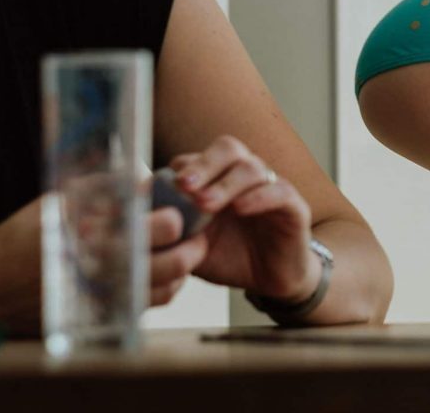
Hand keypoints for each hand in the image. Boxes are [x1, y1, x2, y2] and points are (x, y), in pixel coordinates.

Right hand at [0, 194, 216, 335]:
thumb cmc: (25, 237)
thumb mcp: (58, 201)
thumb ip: (104, 186)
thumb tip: (146, 177)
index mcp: (95, 237)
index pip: (158, 229)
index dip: (175, 217)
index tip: (177, 209)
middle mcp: (104, 272)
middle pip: (170, 262)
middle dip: (190, 246)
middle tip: (195, 234)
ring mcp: (106, 298)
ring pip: (166, 288)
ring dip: (182, 269)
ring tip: (186, 251)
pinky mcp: (104, 317)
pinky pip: (149, 306)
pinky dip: (165, 289)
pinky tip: (164, 272)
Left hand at [167, 135, 318, 302]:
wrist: (268, 281)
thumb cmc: (229, 257)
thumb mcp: (191, 245)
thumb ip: (171, 230)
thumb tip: (136, 218)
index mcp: (218, 179)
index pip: (199, 157)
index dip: (182, 168)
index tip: (164, 188)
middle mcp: (244, 176)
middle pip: (228, 148)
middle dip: (204, 163)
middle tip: (185, 185)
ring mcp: (270, 187)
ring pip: (252, 167)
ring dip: (226, 183)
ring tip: (206, 204)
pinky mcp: (293, 206)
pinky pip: (279, 191)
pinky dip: (259, 196)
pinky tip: (241, 208)